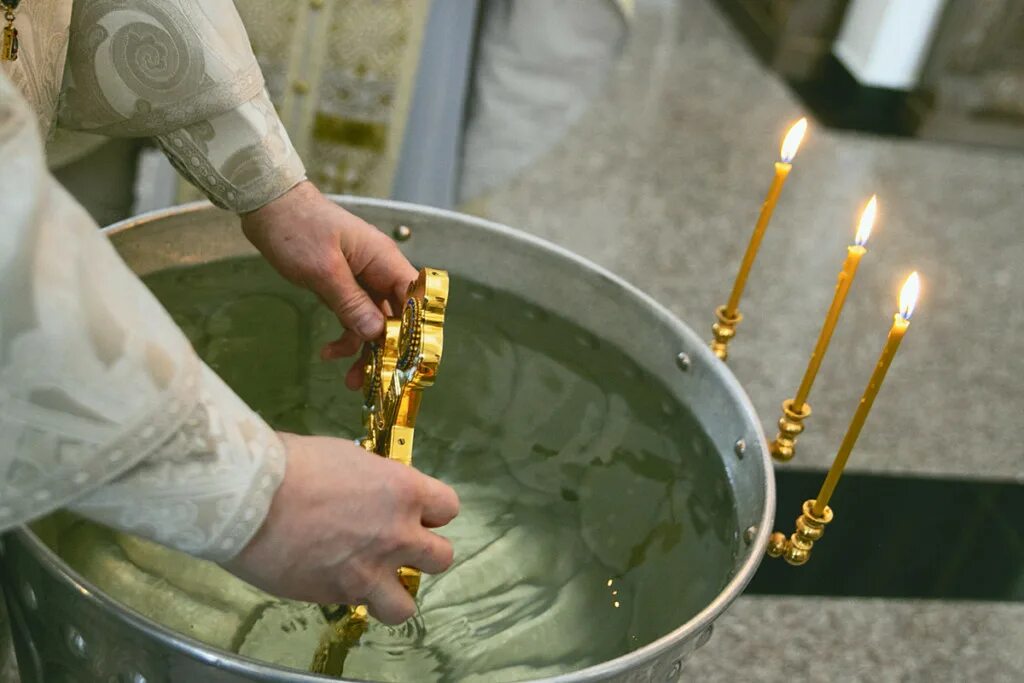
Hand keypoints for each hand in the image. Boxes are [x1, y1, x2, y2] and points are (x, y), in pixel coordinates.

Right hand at [224, 433, 458, 624]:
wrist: (250, 498)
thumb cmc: (294, 464)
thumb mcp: (348, 458)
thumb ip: (374, 482)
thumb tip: (372, 491)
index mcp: (403, 491)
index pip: (448, 508)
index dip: (432, 512)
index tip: (412, 512)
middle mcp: (398, 535)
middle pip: (442, 558)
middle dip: (422, 553)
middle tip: (393, 545)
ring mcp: (371, 572)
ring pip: (406, 605)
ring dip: (393, 592)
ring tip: (371, 580)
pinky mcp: (339, 596)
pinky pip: (360, 608)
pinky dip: (350, 598)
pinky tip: (330, 580)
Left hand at [241, 182, 417, 385]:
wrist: (268, 207)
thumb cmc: (298, 228)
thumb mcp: (323, 270)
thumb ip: (350, 302)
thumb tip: (377, 333)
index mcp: (383, 260)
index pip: (415, 297)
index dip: (417, 326)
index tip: (408, 356)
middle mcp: (378, 271)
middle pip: (396, 316)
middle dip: (388, 349)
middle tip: (375, 380)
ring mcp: (361, 280)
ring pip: (374, 323)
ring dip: (364, 351)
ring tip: (351, 381)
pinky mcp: (343, 287)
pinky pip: (354, 318)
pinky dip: (345, 337)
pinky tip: (327, 353)